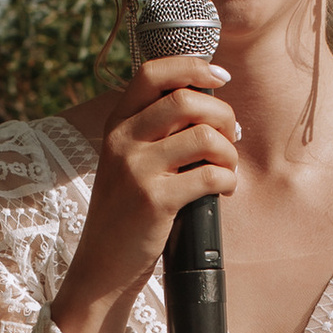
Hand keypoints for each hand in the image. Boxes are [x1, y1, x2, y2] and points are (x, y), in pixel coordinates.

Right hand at [52, 50, 239, 332]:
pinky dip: (228, 181)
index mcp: (116, 125)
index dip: (191, 67)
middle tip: (232, 135)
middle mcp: (122, 141)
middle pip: (185, 100)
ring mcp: (136, 170)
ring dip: (229, 151)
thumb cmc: (124, 213)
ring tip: (227, 168)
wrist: (101, 266)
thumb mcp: (126, 162)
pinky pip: (210, 176)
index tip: (219, 77)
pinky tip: (223, 190)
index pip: (151, 73)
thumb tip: (208, 105)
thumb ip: (154, 131)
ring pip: (204, 137)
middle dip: (222, 114)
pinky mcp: (154, 200)